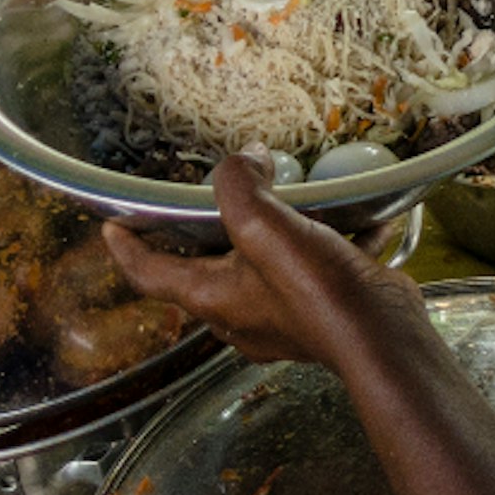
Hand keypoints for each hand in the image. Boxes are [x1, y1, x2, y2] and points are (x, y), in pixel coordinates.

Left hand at [101, 152, 421, 365]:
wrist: (382, 336)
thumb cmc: (317, 292)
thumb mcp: (266, 227)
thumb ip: (241, 186)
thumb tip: (244, 158)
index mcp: (212, 297)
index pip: (149, 274)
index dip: (126, 248)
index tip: (111, 226)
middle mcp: (239, 314)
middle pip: (202, 270)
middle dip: (201, 234)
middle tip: (205, 198)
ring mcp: (279, 318)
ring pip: (257, 270)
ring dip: (265, 236)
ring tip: (282, 200)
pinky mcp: (317, 312)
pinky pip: (310, 271)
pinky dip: (323, 243)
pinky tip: (350, 217)